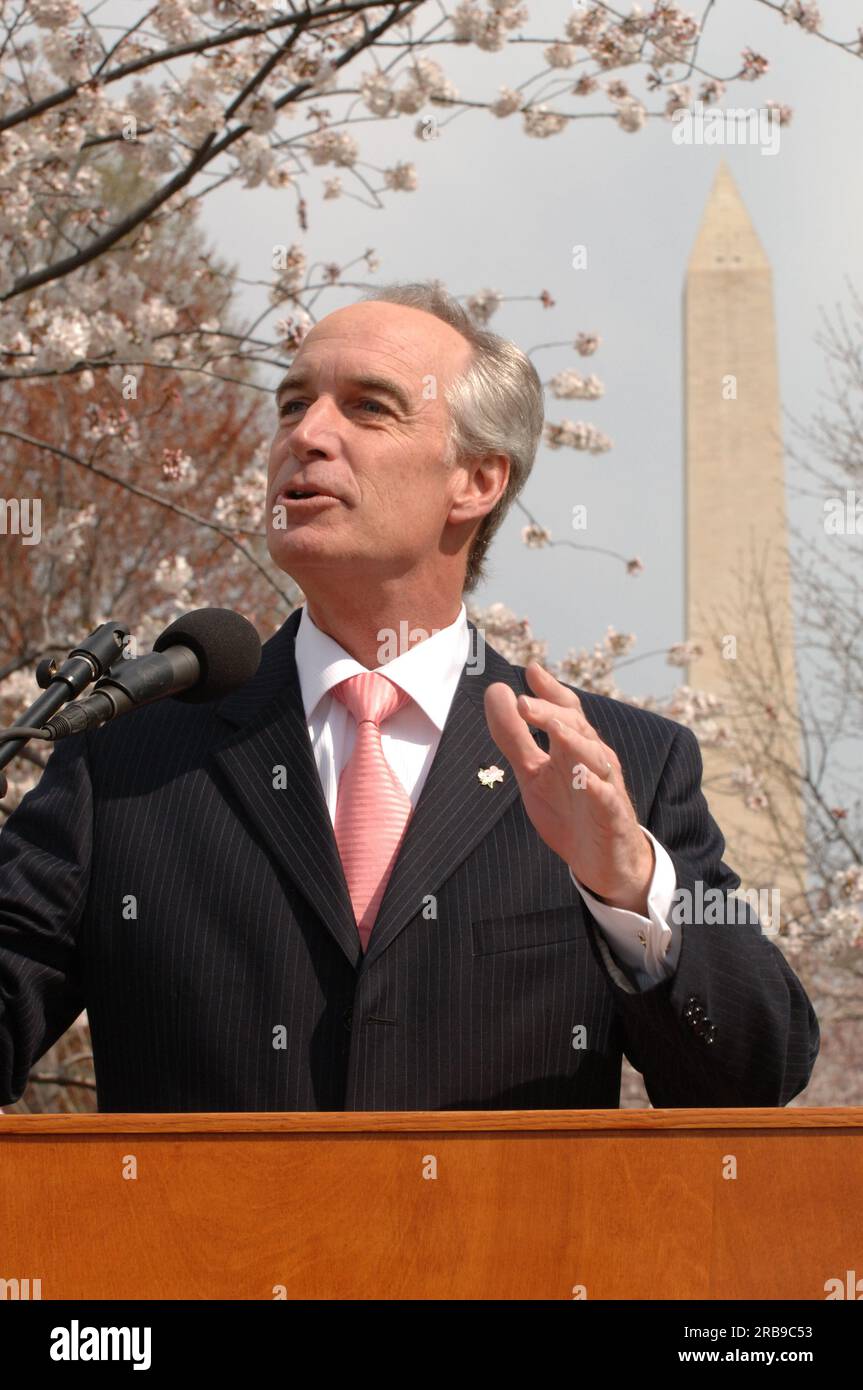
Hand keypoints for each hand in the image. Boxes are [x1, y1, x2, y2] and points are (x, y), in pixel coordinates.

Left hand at [483, 661, 654, 912]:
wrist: (603, 862)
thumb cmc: (569, 809)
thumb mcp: (533, 772)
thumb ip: (514, 735)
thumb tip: (496, 692)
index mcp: (573, 746)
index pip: (565, 711)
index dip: (550, 690)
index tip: (531, 670)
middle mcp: (593, 759)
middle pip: (576, 728)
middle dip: (551, 713)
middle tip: (522, 701)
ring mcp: (605, 786)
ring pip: (594, 756)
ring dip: (574, 741)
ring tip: (553, 729)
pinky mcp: (612, 815)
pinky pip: (606, 798)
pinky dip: (596, 786)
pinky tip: (583, 778)